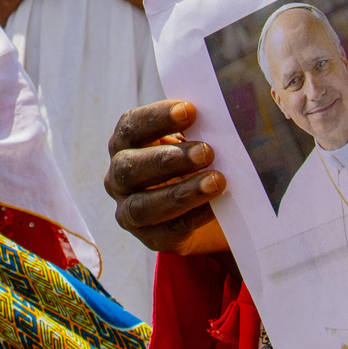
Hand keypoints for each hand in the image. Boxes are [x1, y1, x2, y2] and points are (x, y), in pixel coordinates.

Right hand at [105, 100, 229, 255]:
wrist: (211, 211)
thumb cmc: (200, 162)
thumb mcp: (198, 140)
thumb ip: (204, 126)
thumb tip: (228, 110)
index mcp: (128, 144)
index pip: (131, 126)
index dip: (157, 118)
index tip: (190, 111)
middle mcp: (120, 177)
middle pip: (130, 167)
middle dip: (168, 159)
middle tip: (206, 152)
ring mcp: (131, 211)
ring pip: (143, 205)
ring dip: (180, 193)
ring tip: (216, 182)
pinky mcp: (151, 238)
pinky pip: (167, 231)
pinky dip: (192, 218)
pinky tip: (215, 208)